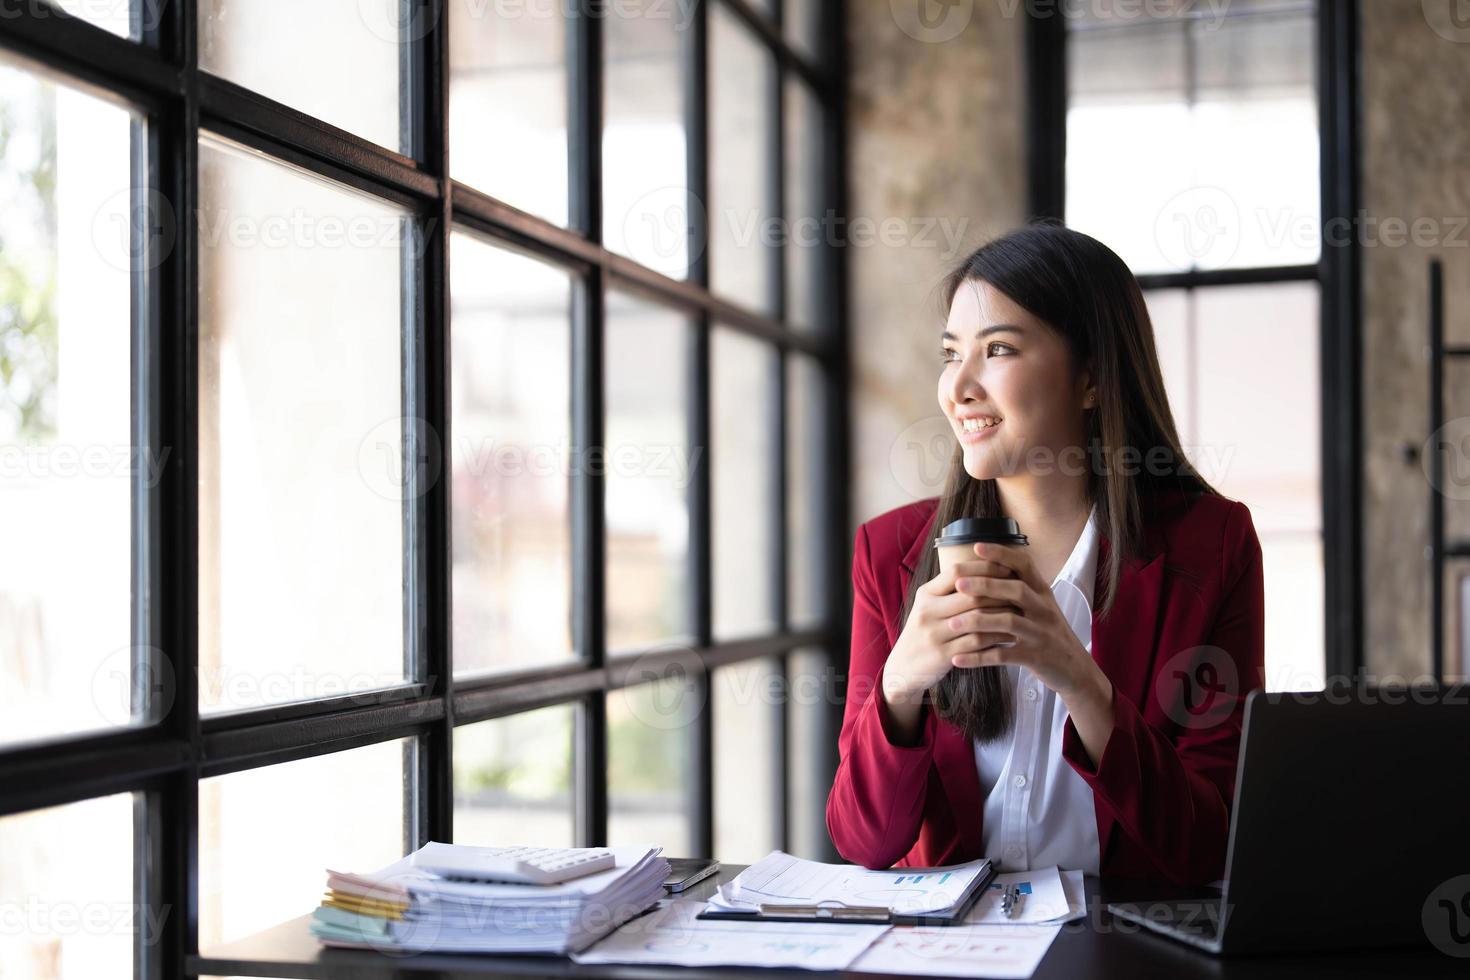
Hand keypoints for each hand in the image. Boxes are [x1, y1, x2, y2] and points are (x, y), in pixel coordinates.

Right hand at [878, 557, 1013, 745]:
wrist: (904, 667)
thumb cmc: (925, 632)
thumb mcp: (931, 607)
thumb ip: (952, 590)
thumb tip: (988, 569)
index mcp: (926, 594)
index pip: (957, 571)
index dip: (984, 568)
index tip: (1008, 568)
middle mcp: (927, 611)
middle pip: (970, 594)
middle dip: (999, 591)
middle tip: (1023, 590)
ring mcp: (934, 634)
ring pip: (977, 618)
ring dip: (1002, 614)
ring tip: (1021, 612)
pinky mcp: (942, 655)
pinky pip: (976, 642)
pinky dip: (996, 637)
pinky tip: (1011, 636)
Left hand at [945, 542, 1111, 711]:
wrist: (1075, 669)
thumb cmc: (1049, 633)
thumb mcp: (1040, 606)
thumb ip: (1018, 589)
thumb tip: (987, 566)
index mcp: (1042, 592)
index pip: (1024, 565)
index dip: (1002, 554)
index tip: (976, 546)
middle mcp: (1044, 609)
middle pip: (1016, 590)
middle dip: (986, 585)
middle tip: (958, 583)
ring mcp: (1041, 634)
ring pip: (1009, 622)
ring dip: (978, 621)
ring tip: (952, 623)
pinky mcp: (1036, 658)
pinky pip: (1004, 655)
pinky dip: (979, 657)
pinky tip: (957, 659)